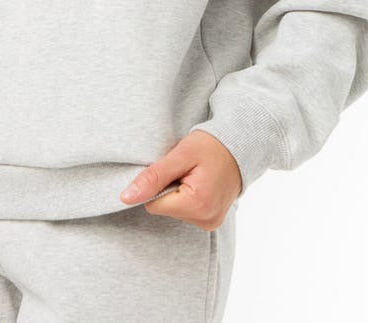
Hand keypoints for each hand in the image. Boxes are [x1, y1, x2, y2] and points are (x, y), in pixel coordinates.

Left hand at [119, 130, 241, 230]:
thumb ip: (153, 177)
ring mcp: (210, 222)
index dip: (158, 184)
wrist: (242, 144)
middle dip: (169, 188)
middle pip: (164, 209)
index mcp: (197, 205)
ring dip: (179, 191)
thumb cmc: (211, 145)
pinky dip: (188, 196)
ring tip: (195, 174)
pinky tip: (200, 182)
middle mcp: (205, 220)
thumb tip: (125, 198)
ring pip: (174, 210)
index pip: (153, 204)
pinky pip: (187, 211)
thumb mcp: (180, 155)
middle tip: (187, 169)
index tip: (174, 168)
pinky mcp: (212, 220)